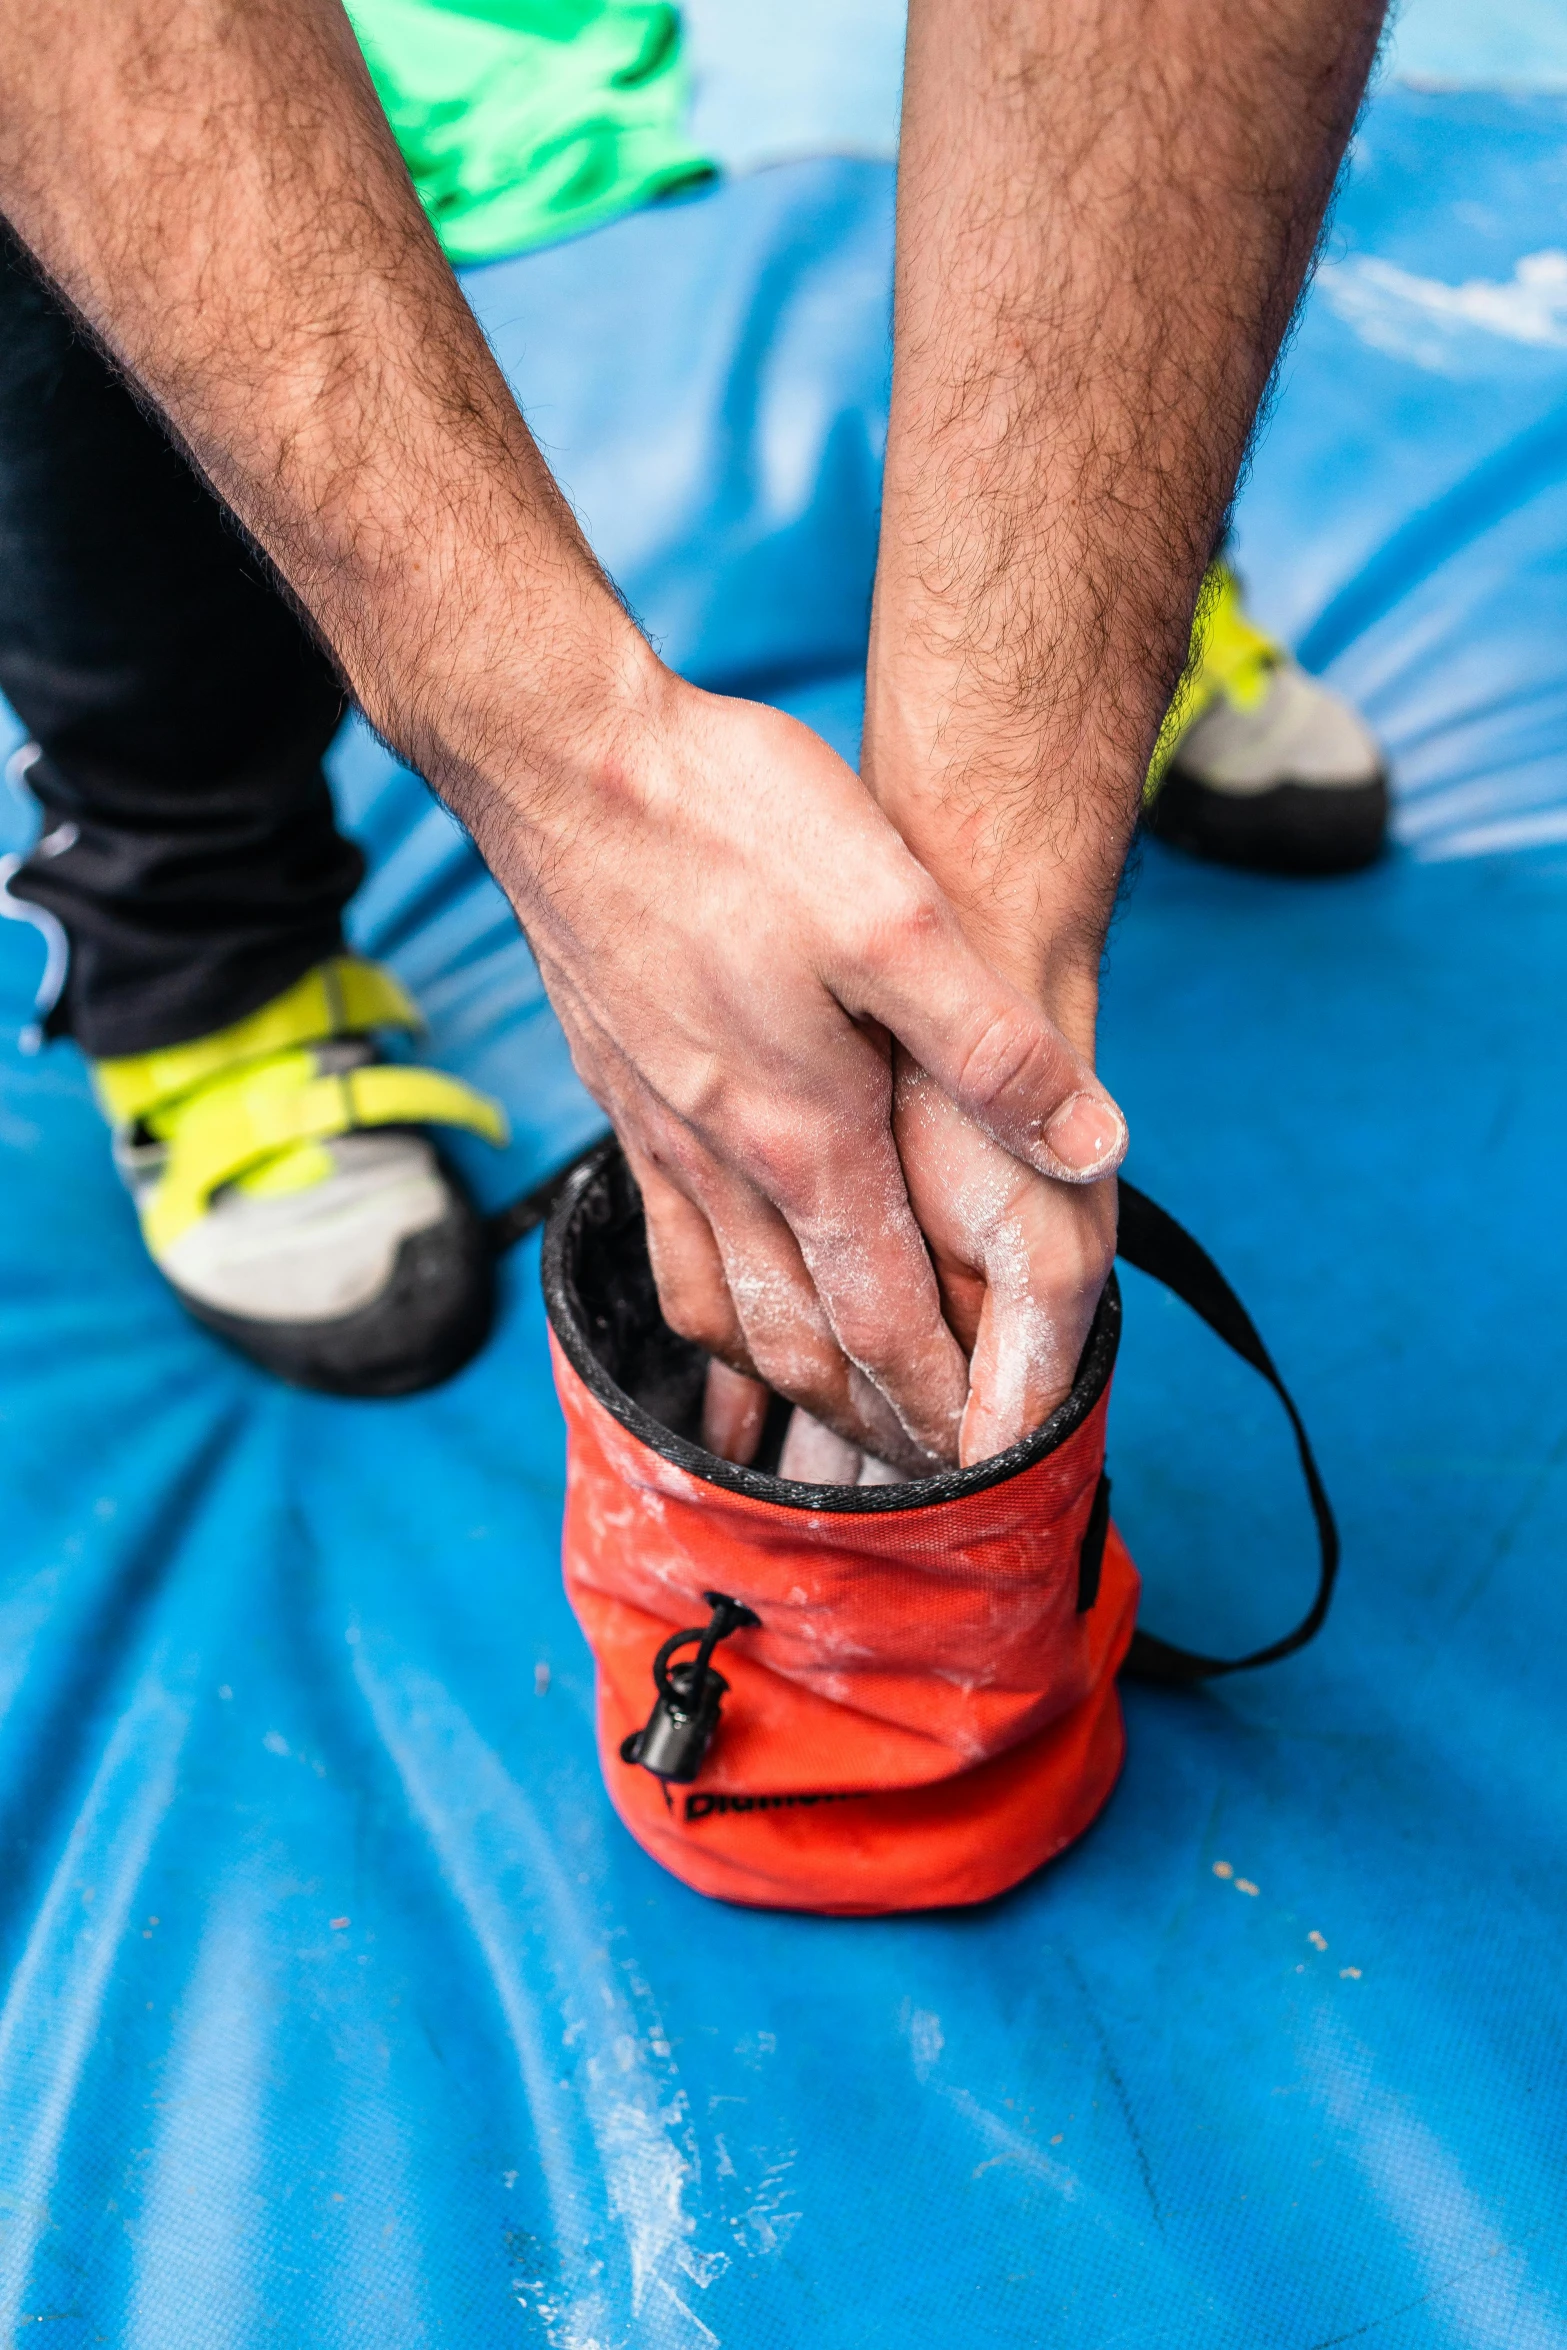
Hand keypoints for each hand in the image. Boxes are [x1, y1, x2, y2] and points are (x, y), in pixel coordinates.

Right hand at [478, 668, 1125, 1469]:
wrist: (569, 766)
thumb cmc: (734, 823)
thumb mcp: (896, 915)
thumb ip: (992, 1047)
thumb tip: (1090, 1145)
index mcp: (804, 1135)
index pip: (884, 1317)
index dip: (939, 1399)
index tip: (977, 1459)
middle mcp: (723, 1161)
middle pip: (799, 1341)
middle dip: (865, 1416)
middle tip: (916, 1468)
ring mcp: (660, 1135)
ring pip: (721, 1310)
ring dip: (780, 1383)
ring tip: (826, 1421)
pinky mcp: (622, 1095)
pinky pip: (662, 1249)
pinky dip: (702, 1312)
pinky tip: (724, 1303)